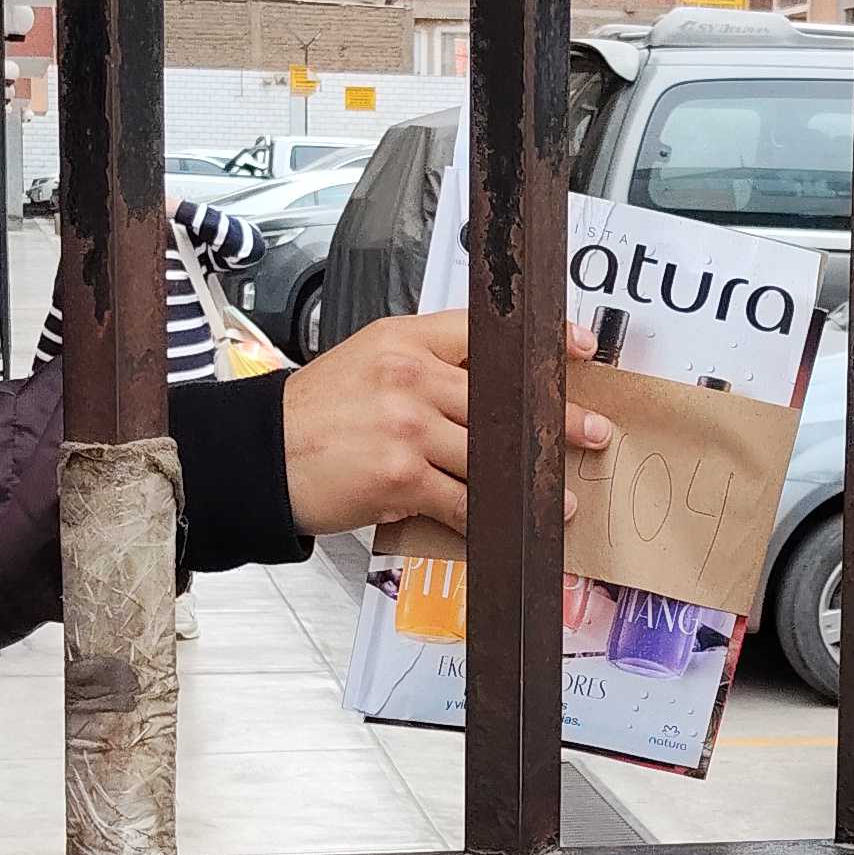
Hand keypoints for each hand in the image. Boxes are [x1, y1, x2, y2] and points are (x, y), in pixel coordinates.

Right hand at [279, 312, 613, 539]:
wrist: (260, 457)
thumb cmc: (314, 414)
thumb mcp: (365, 361)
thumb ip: (422, 362)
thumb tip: (486, 384)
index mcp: (402, 341)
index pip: (481, 331)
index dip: (537, 341)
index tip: (580, 350)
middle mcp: (408, 378)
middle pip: (500, 398)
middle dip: (552, 420)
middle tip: (593, 432)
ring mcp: (406, 428)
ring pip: (487, 454)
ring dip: (528, 479)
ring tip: (556, 494)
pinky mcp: (401, 477)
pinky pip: (461, 500)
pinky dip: (489, 517)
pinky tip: (511, 523)